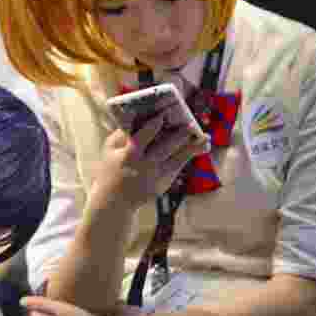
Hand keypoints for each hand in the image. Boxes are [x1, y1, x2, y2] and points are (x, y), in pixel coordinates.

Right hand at [91, 116, 207, 210]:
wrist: (114, 201)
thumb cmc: (110, 170)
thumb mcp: (109, 150)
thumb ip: (122, 133)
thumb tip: (137, 115)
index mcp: (128, 155)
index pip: (144, 136)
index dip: (155, 124)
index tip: (164, 114)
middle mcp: (144, 166)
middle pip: (166, 147)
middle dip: (179, 135)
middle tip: (190, 123)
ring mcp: (156, 176)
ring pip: (178, 159)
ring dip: (193, 147)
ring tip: (205, 136)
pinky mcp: (163, 184)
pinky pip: (178, 167)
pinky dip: (189, 156)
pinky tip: (199, 147)